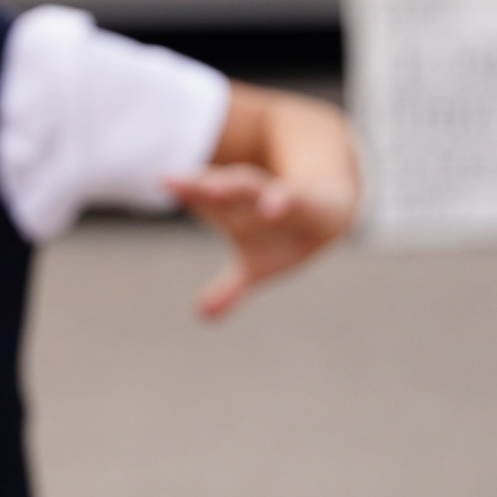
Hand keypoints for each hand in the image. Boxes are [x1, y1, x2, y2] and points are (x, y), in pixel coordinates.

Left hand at [165, 164, 355, 319]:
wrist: (331, 212)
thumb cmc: (283, 235)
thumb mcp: (256, 266)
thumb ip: (229, 288)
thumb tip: (202, 315)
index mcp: (233, 208)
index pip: (203, 196)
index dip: (184, 188)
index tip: (164, 181)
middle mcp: (251, 198)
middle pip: (222, 189)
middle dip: (202, 187)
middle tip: (176, 182)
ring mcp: (278, 197)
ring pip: (252, 188)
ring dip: (234, 188)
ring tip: (214, 190)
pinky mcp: (308, 203)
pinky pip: (294, 200)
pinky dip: (283, 201)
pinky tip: (272, 208)